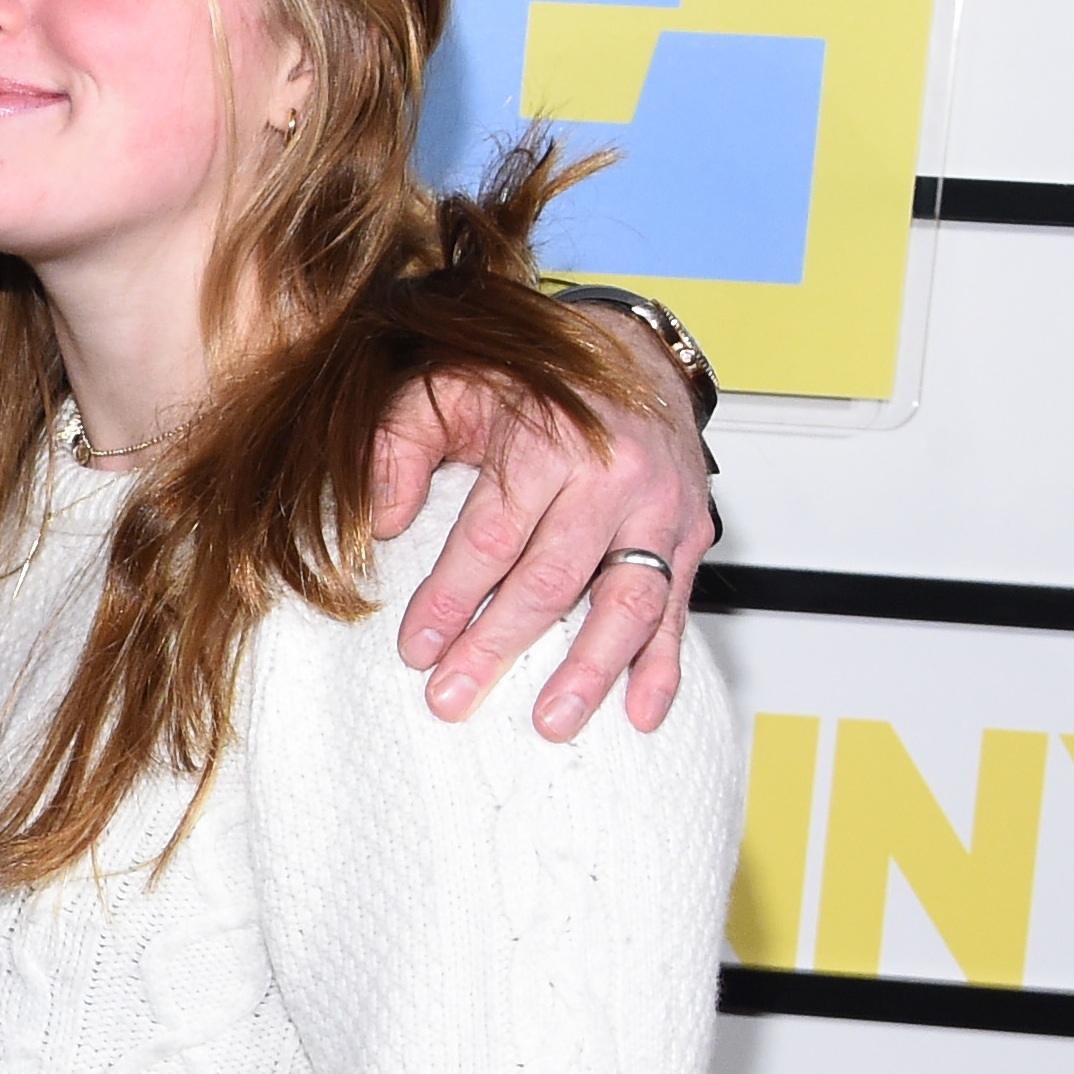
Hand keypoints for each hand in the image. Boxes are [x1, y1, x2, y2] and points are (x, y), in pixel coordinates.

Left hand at [365, 317, 715, 738]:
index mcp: (550, 441)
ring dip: (589, 671)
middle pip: (551, 580)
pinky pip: (678, 609)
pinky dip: (663, 666)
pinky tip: (641, 712)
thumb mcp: (450, 386)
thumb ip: (400, 443)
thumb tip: (380, 519)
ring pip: (626, 603)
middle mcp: (613, 476)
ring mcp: (659, 509)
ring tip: (551, 721)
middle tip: (455, 698)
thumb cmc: (534, 380)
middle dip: (498, 647)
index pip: (492, 536)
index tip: (417, 648)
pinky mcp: (692, 534)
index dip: (451, 598)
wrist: (631, 352)